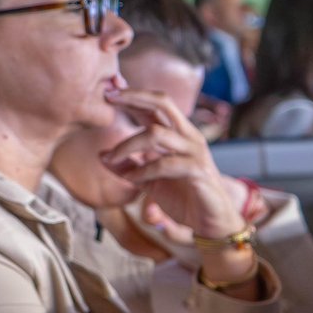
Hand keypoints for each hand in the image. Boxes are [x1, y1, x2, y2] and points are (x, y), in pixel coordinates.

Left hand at [102, 89, 258, 290]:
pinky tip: (131, 179)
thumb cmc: (183, 196)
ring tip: (111, 159)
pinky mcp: (198, 171)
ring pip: (156, 134)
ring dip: (127, 145)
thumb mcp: (148, 180)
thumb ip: (127, 166)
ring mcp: (194, 152)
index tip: (108, 90)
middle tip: (109, 98)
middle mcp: (188, 136)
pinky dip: (142, 170)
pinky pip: (164, 163)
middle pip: (163, 103)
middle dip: (134, 97)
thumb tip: (101, 156)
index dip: (133, 95)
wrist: (211, 222)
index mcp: (177, 134)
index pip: (155, 105)